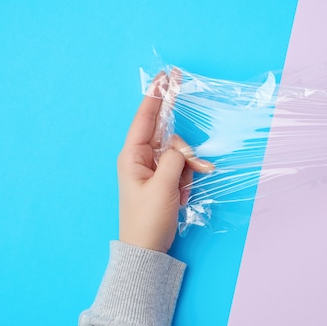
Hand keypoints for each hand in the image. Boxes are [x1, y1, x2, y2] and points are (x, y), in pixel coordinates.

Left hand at [117, 73, 213, 252]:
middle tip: (193, 169)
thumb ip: (174, 160)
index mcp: (133, 155)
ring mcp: (154, 168)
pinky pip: (182, 167)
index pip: (145, 118)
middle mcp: (142, 157)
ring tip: (185, 192)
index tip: (165, 76)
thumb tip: (181, 150)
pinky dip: (188, 178)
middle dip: (184, 153)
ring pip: (180, 153)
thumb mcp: (162, 187)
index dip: (156, 96)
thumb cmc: (147, 219)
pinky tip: (184, 195)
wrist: (147, 249)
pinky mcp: (165, 178)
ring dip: (189, 169)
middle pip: (169, 136)